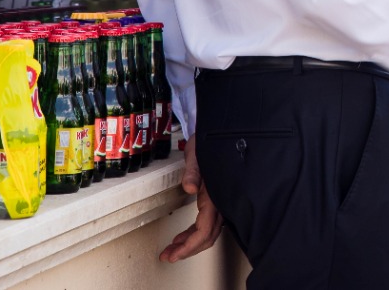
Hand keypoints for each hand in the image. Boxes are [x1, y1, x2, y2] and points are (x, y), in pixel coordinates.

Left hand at [159, 136, 224, 261]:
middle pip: (207, 236)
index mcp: (214, 193)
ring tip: (172, 249)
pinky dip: (194, 232)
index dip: (190, 246)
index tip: (175, 254)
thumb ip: (193, 171)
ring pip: (208, 231)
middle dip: (187, 250)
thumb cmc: (209, 141)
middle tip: (168, 256)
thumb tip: (189, 187)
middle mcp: (220, 200)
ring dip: (190, 243)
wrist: (220, 132)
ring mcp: (219, 201)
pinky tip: (183, 235)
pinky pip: (207, 222)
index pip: (205, 230)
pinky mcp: (215, 199)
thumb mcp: (196, 152)